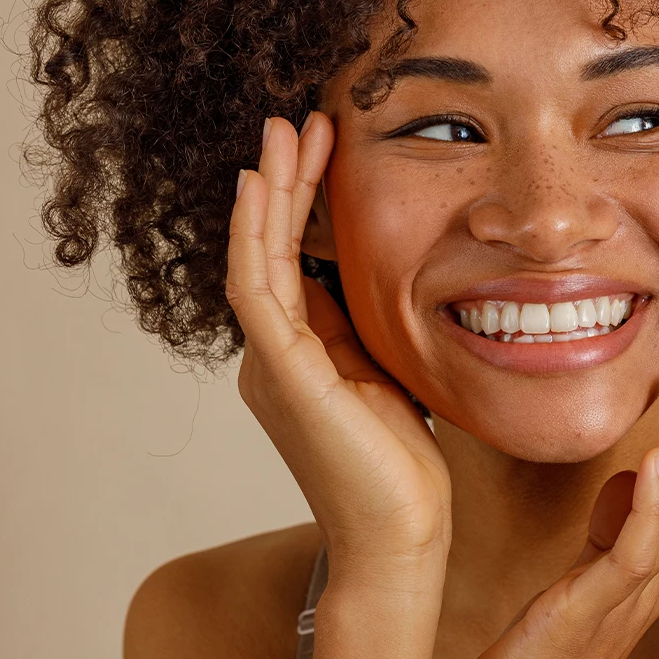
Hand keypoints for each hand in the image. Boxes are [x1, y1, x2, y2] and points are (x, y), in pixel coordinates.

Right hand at [226, 113, 451, 575]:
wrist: (402, 540)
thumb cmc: (404, 471)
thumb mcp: (392, 378)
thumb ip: (372, 333)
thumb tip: (386, 279)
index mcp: (299, 358)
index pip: (293, 260)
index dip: (305, 200)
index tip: (328, 144)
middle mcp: (273, 357)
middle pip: (267, 247)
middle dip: (284, 180)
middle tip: (300, 118)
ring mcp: (270, 364)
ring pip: (255, 256)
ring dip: (269, 190)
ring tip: (284, 131)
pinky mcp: (281, 373)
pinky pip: (256, 287)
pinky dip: (254, 232)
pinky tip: (261, 185)